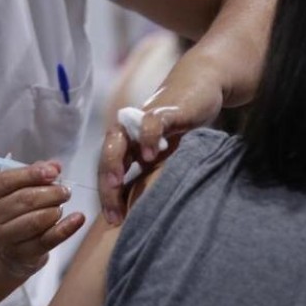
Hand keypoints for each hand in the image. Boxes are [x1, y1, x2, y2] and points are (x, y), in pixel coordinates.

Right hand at [0, 161, 85, 276]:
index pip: (6, 180)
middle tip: (65, 191)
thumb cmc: (15, 213)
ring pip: (35, 220)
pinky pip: (48, 239)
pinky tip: (78, 218)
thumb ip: (36, 174)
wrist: (5, 251)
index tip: (53, 172)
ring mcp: (6, 237)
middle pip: (25, 199)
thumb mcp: (18, 190)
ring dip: (55, 209)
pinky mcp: (24, 254)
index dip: (31, 174)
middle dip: (51, 192)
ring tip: (61, 206)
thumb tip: (54, 166)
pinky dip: (66, 228)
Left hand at [98, 76, 222, 224]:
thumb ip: (152, 174)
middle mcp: (129, 134)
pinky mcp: (165, 111)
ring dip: (115, 161)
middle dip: (106, 187)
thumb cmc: (179, 124)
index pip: (108, 173)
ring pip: (119, 139)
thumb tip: (146, 213)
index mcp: (127, 147)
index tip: (113, 221)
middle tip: (111, 212)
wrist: (199, 84)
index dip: (107, 197)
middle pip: (107, 159)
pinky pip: (151, 123)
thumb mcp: (165, 153)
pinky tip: (151, 155)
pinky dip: (148, 136)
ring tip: (116, 183)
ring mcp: (143, 121)